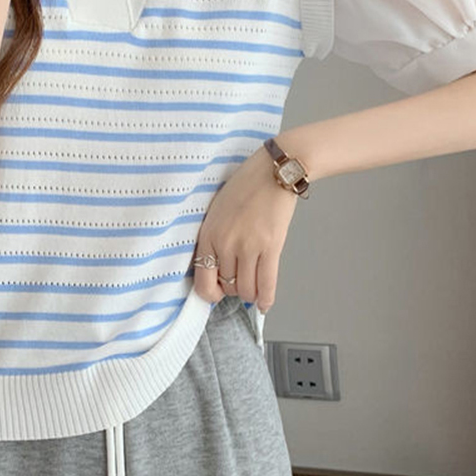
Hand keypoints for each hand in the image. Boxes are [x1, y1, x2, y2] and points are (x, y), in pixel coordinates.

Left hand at [191, 146, 298, 311]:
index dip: (211, 293)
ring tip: (253, 287)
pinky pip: (267, 284)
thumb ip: (213, 238)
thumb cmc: (246, 187)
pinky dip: (266, 298)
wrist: (273, 172)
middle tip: (240, 281)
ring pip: (246, 290)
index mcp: (208, 235)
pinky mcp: (271, 246)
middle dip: (233, 289)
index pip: (202, 281)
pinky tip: (265, 304)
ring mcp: (249, 246)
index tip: (217, 292)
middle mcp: (226, 244)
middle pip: (227, 287)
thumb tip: (216, 268)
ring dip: (250, 294)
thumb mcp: (216, 211)